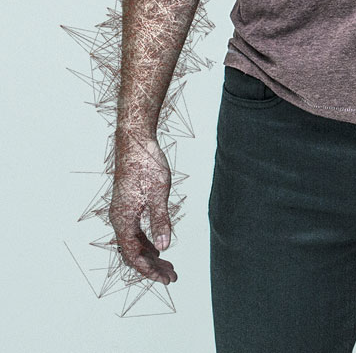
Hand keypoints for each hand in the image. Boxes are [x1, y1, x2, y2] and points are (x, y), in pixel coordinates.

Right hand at [108, 129, 177, 283]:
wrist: (135, 141)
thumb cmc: (146, 164)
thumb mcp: (158, 193)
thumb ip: (161, 221)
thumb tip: (164, 248)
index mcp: (123, 219)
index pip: (133, 255)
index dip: (149, 270)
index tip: (165, 279)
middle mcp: (119, 218)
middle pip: (133, 252)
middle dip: (152, 267)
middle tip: (172, 276)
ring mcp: (122, 212)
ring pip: (134, 242)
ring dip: (150, 255)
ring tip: (168, 266)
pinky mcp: (127, 204)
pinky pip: (135, 231)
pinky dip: (147, 242)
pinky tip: (159, 246)